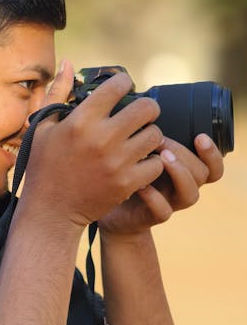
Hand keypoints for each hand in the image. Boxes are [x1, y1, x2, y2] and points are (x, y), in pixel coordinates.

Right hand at [22, 61, 165, 228]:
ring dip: (149, 135)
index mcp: (81, 121)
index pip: (118, 85)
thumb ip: (57, 93)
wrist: (50, 211)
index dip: (124, 83)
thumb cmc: (44, 167)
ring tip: (139, 140)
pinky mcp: (127, 183)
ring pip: (155, 135)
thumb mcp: (43, 128)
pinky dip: (151, 163)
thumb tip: (68, 62)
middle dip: (147, 108)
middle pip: (147, 108)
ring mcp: (117, 162)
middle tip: (140, 115)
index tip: (123, 90)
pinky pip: (157, 163)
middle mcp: (101, 138)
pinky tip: (139, 163)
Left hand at [98, 132, 223, 234]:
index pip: (212, 165)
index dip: (212, 153)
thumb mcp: (139, 154)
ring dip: (179, 173)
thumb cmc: (126, 176)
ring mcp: (170, 203)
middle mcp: (182, 187)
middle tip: (162, 141)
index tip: (199, 136)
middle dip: (185, 155)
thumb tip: (143, 107)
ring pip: (190, 194)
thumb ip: (148, 138)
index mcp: (185, 171)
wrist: (112, 209)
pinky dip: (154, 198)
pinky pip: (163, 211)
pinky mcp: (152, 217)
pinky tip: (140, 185)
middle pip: (202, 173)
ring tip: (160, 158)